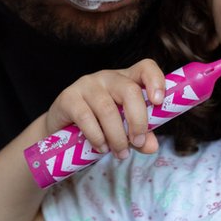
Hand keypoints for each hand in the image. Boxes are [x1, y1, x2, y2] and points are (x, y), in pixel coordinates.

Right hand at [46, 59, 164, 159]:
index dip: (156, 80)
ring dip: (117, 136)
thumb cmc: (99, 125)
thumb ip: (140, 135)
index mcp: (126, 79)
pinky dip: (97, 137)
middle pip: (129, 91)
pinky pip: (86, 117)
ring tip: (120, 153)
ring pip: (108, 109)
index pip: (145, 68)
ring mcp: (86, 84)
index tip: (159, 102)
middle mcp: (107, 77)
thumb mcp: (124, 129)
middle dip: (138, 121)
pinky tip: (101, 148)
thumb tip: (151, 146)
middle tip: (137, 142)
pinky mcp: (68, 97)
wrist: (62, 129)